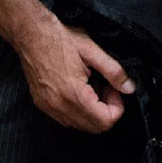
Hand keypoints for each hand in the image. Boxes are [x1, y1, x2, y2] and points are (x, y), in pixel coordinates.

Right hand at [16, 18, 135, 132]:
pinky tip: (79, 89)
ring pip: (80, 125)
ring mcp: (49, 108)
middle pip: (94, 127)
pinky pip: (66, 119)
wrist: (31, 34)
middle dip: (107, 109)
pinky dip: (78, 110)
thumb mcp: (92, 50)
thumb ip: (113, 71)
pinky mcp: (42, 105)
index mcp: (74, 94)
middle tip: (106, 86)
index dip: (117, 106)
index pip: (105, 121)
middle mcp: (59, 107)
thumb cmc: (61, 38)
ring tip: (93, 85)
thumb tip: (130, 88)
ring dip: (93, 111)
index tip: (114, 88)